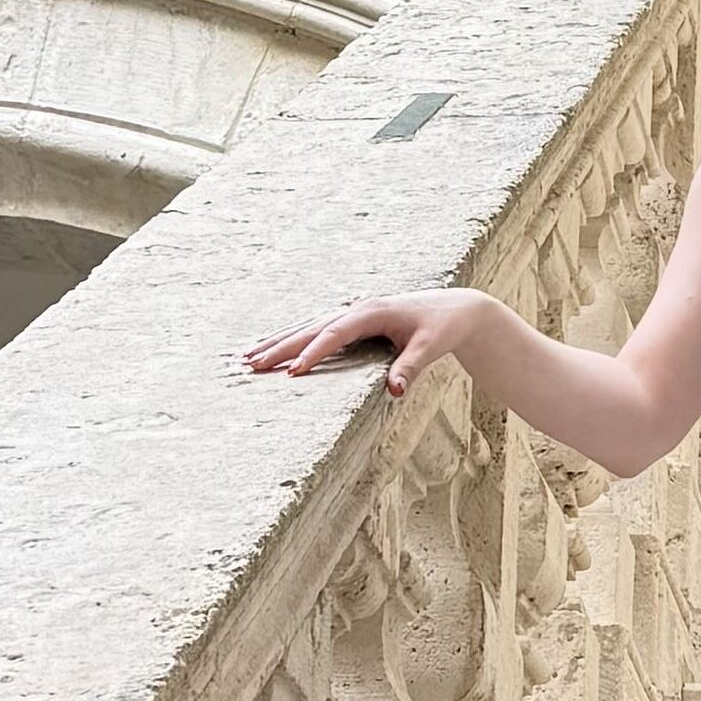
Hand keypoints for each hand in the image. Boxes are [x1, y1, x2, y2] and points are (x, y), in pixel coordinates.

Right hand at [241, 285, 483, 394]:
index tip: (292, 373)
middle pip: (311, 328)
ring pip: (306, 326)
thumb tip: (395, 392)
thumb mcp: (430, 348)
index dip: (313, 353)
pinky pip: (314, 328)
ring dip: (277, 341)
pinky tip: (271, 348)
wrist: (455, 309)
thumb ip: (410, 368)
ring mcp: (351, 312)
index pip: (335, 334)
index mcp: (372, 312)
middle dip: (280, 347)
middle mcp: (356, 308)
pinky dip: (291, 338)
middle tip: (250, 365)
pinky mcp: (351, 320)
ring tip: (245, 358)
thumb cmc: (441, 328)